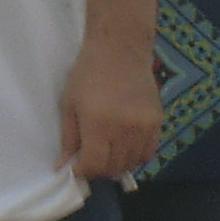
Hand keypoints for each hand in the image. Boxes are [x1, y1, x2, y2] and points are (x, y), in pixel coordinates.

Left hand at [62, 34, 161, 182]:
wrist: (120, 49)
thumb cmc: (87, 74)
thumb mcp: (69, 105)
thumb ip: (68, 139)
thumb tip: (62, 167)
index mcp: (99, 125)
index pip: (94, 165)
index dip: (82, 171)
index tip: (75, 167)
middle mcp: (125, 129)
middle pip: (114, 167)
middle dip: (98, 170)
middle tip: (89, 160)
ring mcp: (145, 126)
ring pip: (133, 162)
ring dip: (117, 165)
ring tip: (107, 155)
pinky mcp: (157, 120)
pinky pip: (149, 151)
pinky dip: (135, 156)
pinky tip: (124, 148)